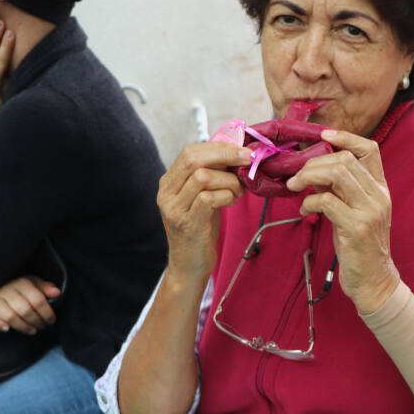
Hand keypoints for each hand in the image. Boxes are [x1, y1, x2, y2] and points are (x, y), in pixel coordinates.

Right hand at [0, 276, 59, 333]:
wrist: (5, 289)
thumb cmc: (24, 290)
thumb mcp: (37, 285)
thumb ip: (47, 288)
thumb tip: (56, 292)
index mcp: (22, 283)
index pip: (37, 299)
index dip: (46, 312)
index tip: (51, 320)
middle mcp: (7, 290)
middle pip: (24, 309)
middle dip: (36, 321)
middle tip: (42, 326)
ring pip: (8, 315)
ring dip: (22, 326)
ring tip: (32, 330)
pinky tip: (7, 329)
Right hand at [157, 141, 251, 279]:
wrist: (189, 267)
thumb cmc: (200, 230)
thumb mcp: (203, 197)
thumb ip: (213, 177)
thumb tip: (238, 154)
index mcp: (169, 182)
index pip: (191, 151)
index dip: (219, 147)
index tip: (242, 150)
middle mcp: (166, 192)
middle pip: (194, 159)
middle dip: (226, 156)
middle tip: (247, 161)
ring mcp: (174, 208)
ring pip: (203, 177)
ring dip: (229, 181)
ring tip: (238, 191)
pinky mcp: (186, 223)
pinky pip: (208, 198)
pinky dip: (226, 196)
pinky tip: (231, 203)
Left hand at [286, 129, 398, 314]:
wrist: (374, 280)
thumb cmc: (359, 245)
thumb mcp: (353, 212)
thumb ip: (339, 190)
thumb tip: (314, 171)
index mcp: (381, 188)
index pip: (370, 149)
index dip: (346, 137)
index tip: (324, 135)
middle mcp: (379, 196)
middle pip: (345, 159)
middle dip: (314, 162)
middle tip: (296, 176)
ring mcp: (370, 211)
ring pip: (337, 174)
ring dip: (309, 176)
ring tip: (296, 187)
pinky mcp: (357, 228)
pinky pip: (326, 201)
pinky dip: (309, 201)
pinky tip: (305, 210)